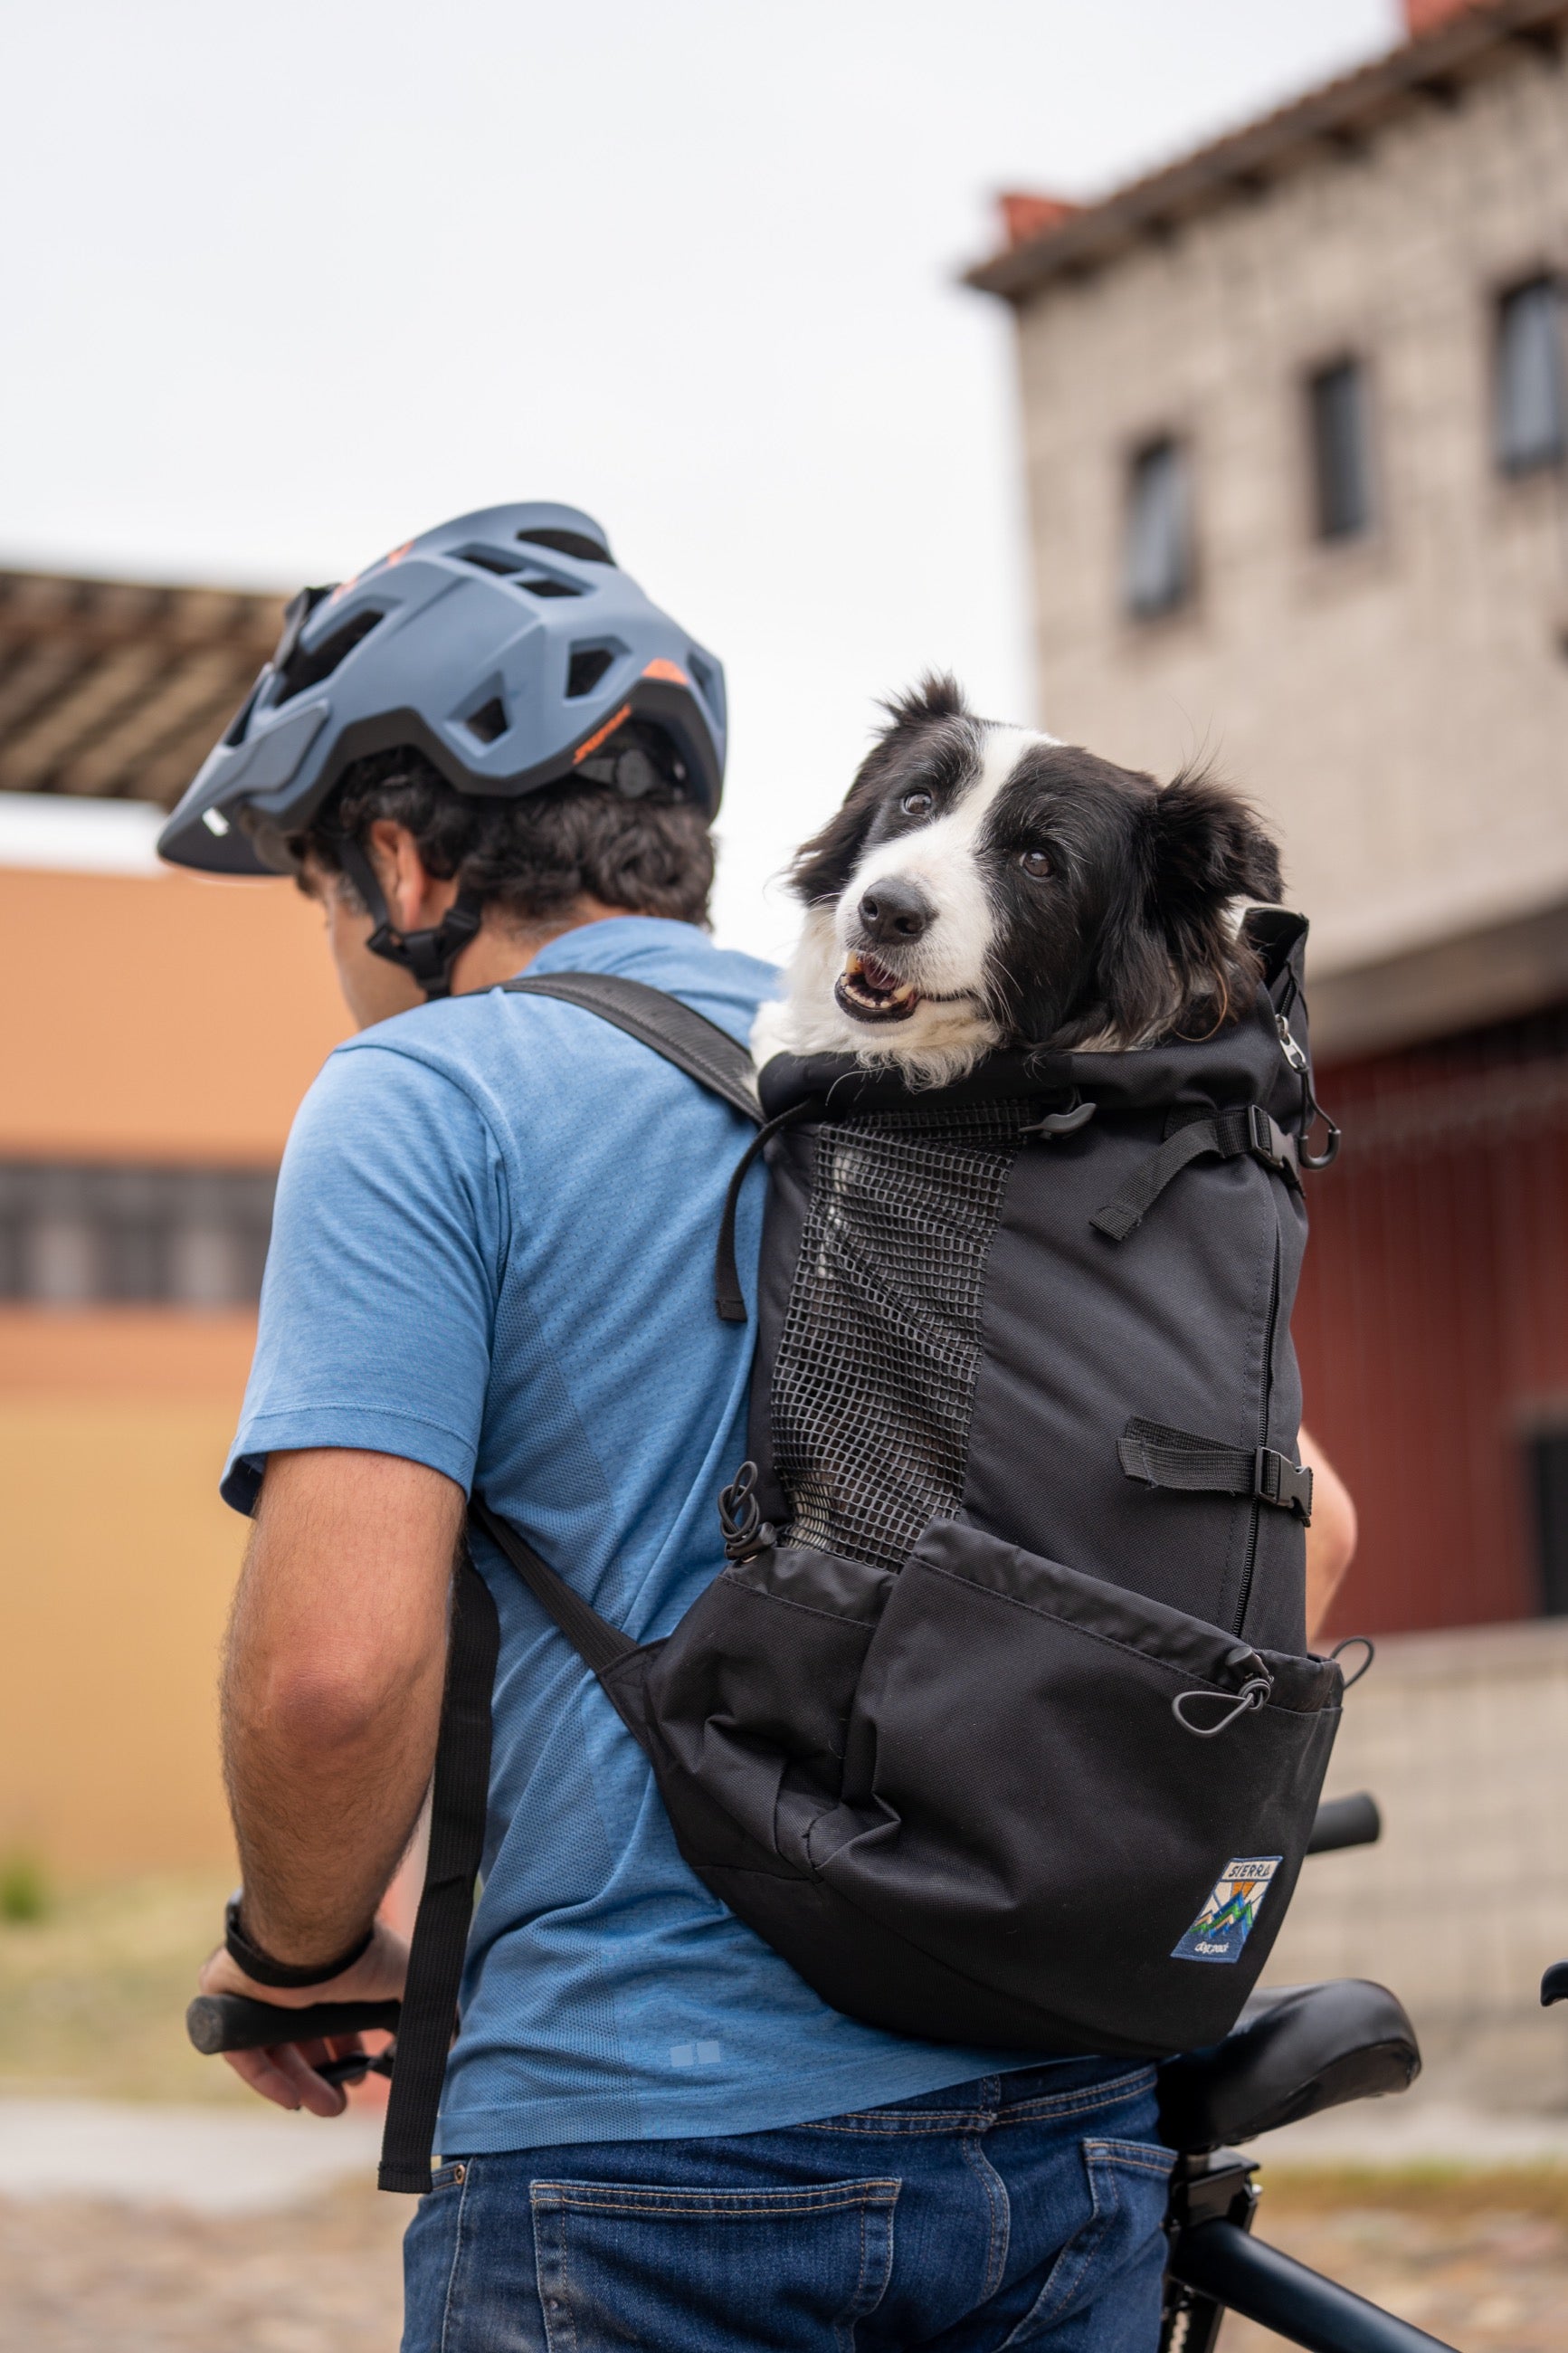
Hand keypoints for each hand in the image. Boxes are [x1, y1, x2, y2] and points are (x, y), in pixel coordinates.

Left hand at [196, 1917, 408, 2116]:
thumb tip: (448, 2039)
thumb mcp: (403, 1981)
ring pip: (274, 2049)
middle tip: (343, 2101)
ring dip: (303, 2083)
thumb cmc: (358, 1952)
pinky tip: (292, 2101)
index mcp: (326, 1969)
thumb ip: (425, 2009)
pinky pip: (243, 2052)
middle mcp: (289, 1979)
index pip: (332, 2015)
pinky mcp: (227, 2007)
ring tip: (328, 2109)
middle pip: (303, 2038)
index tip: (364, 2071)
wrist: (306, 1937)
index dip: (347, 2048)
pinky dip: (268, 2080)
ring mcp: (255, 1993)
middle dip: (326, 2074)